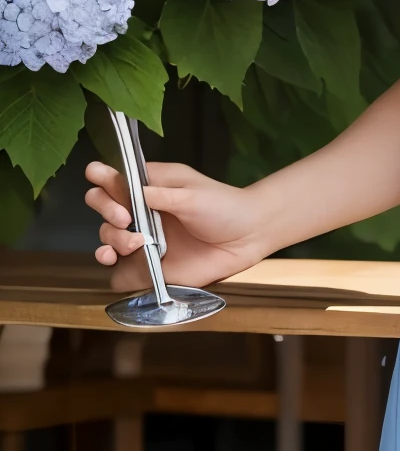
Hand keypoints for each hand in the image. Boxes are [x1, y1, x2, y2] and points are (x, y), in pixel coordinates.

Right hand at [85, 160, 269, 290]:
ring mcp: (145, 240)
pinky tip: (117, 261)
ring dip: (111, 240)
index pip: (114, 179)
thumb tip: (130, 190)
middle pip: (103, 208)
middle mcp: (142, 213)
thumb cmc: (224, 207)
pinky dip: (113, 268)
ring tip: (135, 243)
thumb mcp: (192, 194)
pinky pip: (121, 271)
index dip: (102, 178)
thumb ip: (160, 194)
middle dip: (105, 210)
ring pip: (108, 239)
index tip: (100, 180)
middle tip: (125, 217)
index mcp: (150, 186)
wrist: (247, 237)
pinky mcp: (151, 266)